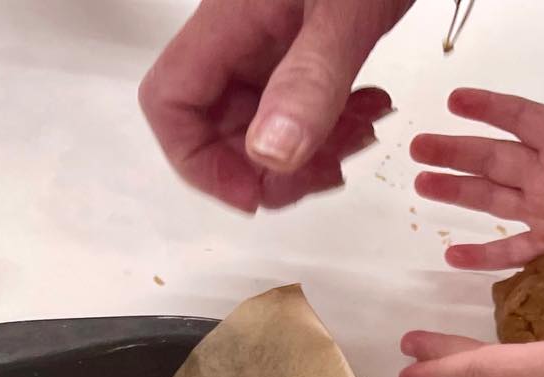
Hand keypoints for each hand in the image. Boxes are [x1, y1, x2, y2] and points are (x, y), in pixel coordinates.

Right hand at [139, 0, 408, 213]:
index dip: (201, 162)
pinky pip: (298, 100)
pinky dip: (331, 123)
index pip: (172, 105)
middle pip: (216, 126)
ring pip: (263, 122)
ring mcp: (272, 37)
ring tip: (360, 139)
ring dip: (307, 152)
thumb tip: (269, 155)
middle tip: (323, 174)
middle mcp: (241, 33)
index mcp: (229, 21)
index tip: (254, 190)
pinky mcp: (305, 38)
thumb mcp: (347, 11)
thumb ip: (309, 82)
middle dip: (267, 168)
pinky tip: (371, 111)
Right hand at [411, 45, 543, 279]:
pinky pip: (512, 253)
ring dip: (458, 194)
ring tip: (422, 185)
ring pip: (493, 200)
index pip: (520, 119)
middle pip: (494, 159)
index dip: (488, 109)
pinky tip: (454, 254)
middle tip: (417, 147)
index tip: (456, 99)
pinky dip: (484, 256)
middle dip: (455, 152)